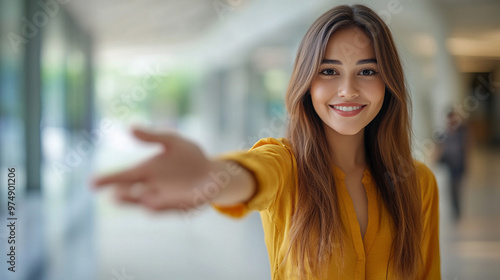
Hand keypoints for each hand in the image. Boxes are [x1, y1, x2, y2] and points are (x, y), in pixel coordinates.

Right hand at [92, 128, 213, 210]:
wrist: (214, 173)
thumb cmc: (190, 156)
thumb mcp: (172, 141)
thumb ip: (153, 137)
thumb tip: (129, 128)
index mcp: (146, 170)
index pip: (123, 176)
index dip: (108, 180)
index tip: (91, 183)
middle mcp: (152, 187)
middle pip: (131, 193)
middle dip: (123, 194)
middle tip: (114, 193)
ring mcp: (165, 199)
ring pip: (146, 203)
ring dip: (137, 202)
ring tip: (130, 198)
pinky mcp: (179, 207)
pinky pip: (166, 209)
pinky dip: (158, 208)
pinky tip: (149, 205)